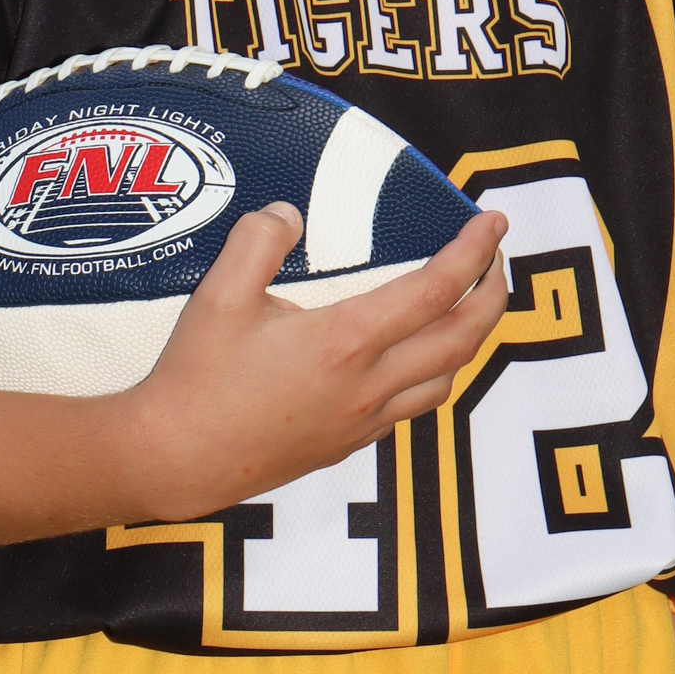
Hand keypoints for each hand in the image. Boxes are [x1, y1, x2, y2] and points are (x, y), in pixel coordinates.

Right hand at [131, 204, 507, 520]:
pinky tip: (412, 359)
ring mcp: (362, 421)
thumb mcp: (218, 295)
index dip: (473, 252)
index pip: (436, 289)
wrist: (176, 460)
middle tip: (498, 260)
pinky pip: (411, 407)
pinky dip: (431, 374)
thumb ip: (257, 241)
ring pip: (444, 379)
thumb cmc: (196, 380)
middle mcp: (368, 385)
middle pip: (462, 338)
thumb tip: (288, 214)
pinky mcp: (346, 444)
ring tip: (468, 308)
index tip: (491, 223)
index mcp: (346, 341)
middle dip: (493, 294)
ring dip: (469, 339)